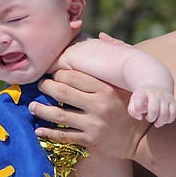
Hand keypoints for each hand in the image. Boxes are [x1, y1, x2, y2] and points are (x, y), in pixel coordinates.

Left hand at [32, 69, 150, 158]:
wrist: (142, 137)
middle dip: (47, 87)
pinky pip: (64, 136)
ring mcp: (94, 124)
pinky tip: (38, 129)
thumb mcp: (124, 83)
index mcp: (105, 89)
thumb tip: (102, 35)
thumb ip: (112, 64)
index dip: (58, 74)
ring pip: (59, 115)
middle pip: (62, 92)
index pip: (73, 76)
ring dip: (42, 110)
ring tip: (32, 106)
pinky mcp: (91, 141)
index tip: (53, 74)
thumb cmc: (131, 106)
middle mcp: (98, 105)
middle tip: (41, 85)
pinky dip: (49, 132)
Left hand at [128, 87, 175, 127]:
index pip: (139, 100)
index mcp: (142, 93)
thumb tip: (140, 117)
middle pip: (154, 109)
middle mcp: (154, 94)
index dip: (138, 110)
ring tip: (157, 123)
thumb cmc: (142, 99)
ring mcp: (164, 97)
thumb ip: (132, 111)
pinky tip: (164, 120)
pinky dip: (169, 120)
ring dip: (160, 122)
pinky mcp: (172, 100)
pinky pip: (173, 112)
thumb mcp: (133, 102)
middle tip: (148, 118)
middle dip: (151, 118)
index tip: (139, 112)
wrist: (155, 86)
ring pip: (165, 113)